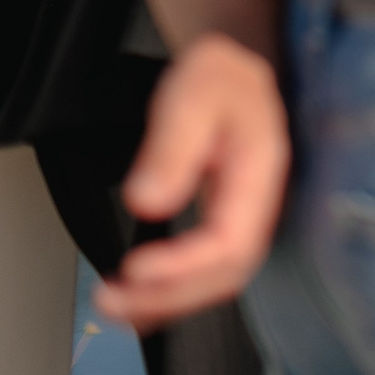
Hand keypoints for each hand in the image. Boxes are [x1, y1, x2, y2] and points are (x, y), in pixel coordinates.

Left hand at [94, 35, 289, 331]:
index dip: (183, 265)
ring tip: (118, 306)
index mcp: (260, 171)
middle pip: (227, 272)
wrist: (239, 68)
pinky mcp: (232, 221)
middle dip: (168, 296)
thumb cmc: (219, 78)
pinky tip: (144, 300)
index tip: (134, 267)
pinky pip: (212, 268)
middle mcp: (262, 202)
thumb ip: (172, 147)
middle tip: (112, 300)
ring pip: (221, 278)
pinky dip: (176, 292)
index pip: (231, 240)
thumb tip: (148, 201)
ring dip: (169, 301)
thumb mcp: (191, 96)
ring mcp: (250, 214)